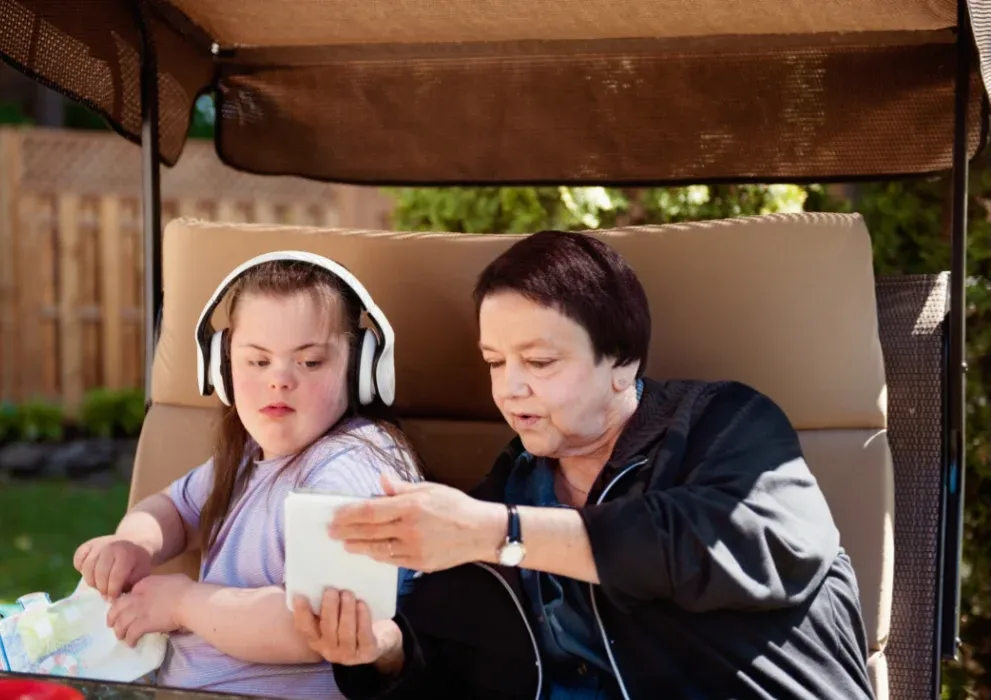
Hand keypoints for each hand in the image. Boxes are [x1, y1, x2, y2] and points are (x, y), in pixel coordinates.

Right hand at [73, 535, 152, 599]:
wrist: (134, 543)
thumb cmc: (137, 563)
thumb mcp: (141, 574)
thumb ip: (130, 586)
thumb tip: (115, 598)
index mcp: (126, 554)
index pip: (115, 576)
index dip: (113, 591)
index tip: (114, 597)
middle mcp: (111, 546)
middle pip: (99, 573)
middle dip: (102, 588)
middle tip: (107, 593)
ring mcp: (98, 544)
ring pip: (87, 568)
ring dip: (92, 580)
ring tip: (100, 584)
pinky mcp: (88, 545)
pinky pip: (78, 558)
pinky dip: (81, 568)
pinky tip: (92, 572)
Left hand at [106, 574, 192, 645]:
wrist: (187, 601)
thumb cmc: (184, 588)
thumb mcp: (170, 579)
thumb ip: (161, 585)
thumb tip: (164, 589)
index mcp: (143, 584)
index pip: (128, 594)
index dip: (124, 603)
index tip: (125, 608)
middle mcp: (136, 597)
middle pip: (117, 608)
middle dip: (112, 617)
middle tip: (111, 624)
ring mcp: (137, 612)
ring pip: (120, 623)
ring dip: (119, 631)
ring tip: (120, 637)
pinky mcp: (142, 625)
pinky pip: (131, 634)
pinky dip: (130, 640)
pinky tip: (132, 644)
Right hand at [293, 589, 403, 672]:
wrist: (377, 640)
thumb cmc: (350, 622)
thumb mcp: (335, 616)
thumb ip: (323, 605)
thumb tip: (315, 583)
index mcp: (316, 640)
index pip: (305, 628)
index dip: (301, 613)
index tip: (300, 596)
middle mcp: (329, 650)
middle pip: (327, 628)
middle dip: (329, 608)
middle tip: (331, 590)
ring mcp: (348, 654)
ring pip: (346, 633)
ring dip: (346, 611)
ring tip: (347, 593)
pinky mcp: (367, 653)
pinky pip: (364, 635)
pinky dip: (363, 618)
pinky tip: (362, 604)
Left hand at [328, 475, 503, 572]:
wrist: (481, 532)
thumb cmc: (456, 506)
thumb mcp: (430, 489)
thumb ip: (401, 488)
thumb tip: (380, 481)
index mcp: (411, 506)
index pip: (370, 510)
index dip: (349, 514)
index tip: (336, 515)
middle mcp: (409, 528)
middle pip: (368, 531)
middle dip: (346, 531)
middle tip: (331, 531)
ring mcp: (414, 548)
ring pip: (376, 548)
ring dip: (357, 545)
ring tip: (345, 543)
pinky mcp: (418, 562)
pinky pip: (391, 560)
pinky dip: (377, 555)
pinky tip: (368, 551)